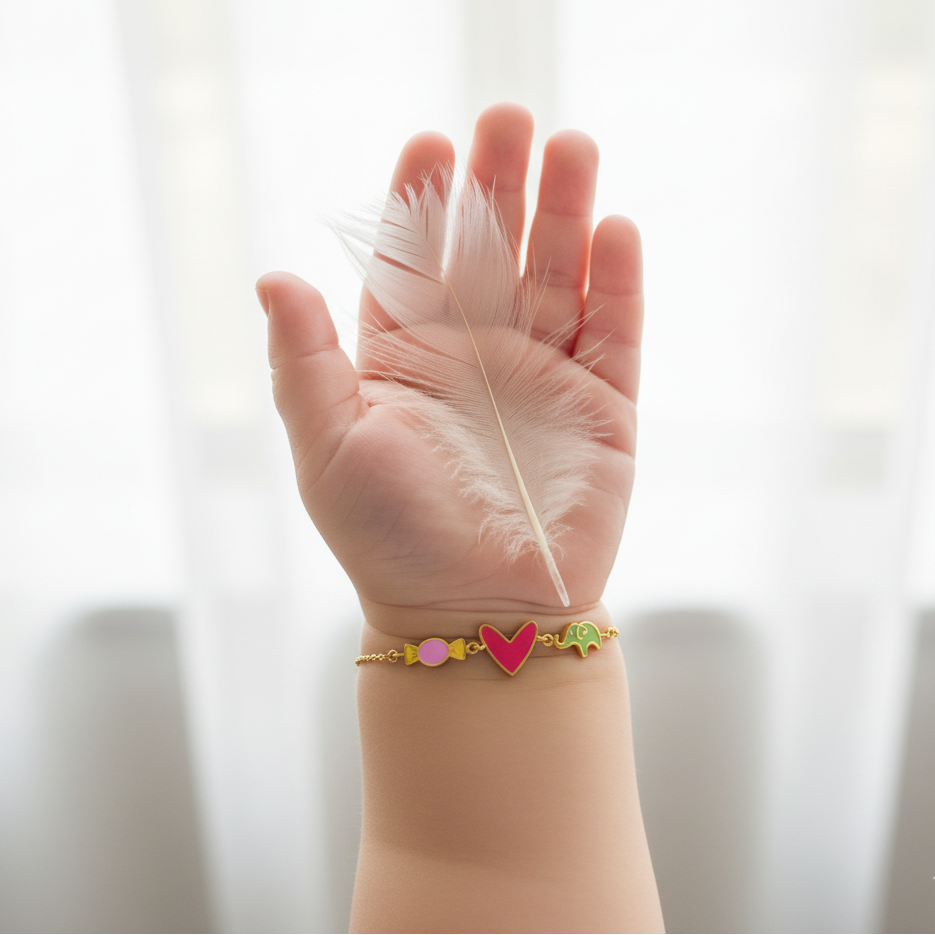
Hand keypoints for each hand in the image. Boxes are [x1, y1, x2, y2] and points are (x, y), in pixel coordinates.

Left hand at [257, 104, 641, 628]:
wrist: (478, 615)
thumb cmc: (391, 540)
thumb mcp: (330, 449)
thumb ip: (305, 362)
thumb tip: (273, 276)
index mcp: (409, 358)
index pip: (416, 260)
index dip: (422, 202)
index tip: (428, 145)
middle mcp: (479, 355)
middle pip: (492, 250)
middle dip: (499, 185)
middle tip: (506, 118)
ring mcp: (546, 376)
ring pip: (559, 275)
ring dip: (565, 212)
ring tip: (568, 147)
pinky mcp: (604, 407)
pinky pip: (615, 332)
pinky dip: (617, 281)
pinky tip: (615, 230)